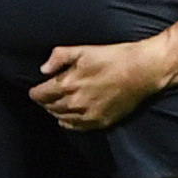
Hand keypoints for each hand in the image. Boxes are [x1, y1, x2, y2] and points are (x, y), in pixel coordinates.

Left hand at [29, 39, 170, 130]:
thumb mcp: (84, 49)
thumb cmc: (115, 57)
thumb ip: (59, 57)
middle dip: (45, 101)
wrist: (142, 71)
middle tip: (46, 95)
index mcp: (68, 84)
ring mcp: (88, 115)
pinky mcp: (100, 121)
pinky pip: (76, 127)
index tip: (36, 89)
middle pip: (49, 107)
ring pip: (61, 118)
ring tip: (56, 104)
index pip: (40, 95)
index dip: (35, 91)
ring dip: (56, 111)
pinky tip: (69, 117)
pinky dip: (69, 122)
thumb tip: (43, 69)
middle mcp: (75, 103)